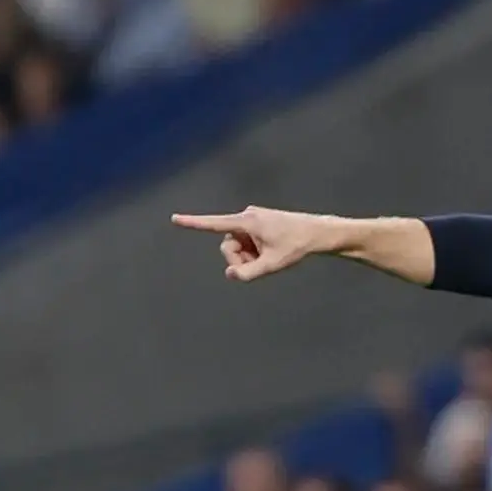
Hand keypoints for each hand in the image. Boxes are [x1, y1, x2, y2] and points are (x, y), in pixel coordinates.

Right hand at [172, 205, 340, 281]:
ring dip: (248, 256)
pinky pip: (246, 242)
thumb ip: (249, 273)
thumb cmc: (296, 245)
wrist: (317, 233)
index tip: (175, 218)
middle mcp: (247, 216)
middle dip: (239, 259)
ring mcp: (252, 219)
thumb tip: (230, 274)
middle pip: (228, 245)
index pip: (215, 224)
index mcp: (248, 221)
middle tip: (259, 263)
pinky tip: (271, 251)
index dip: (193, 223)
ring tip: (268, 257)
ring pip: (237, 245)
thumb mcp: (273, 264)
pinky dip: (254, 251)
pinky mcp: (257, 223)